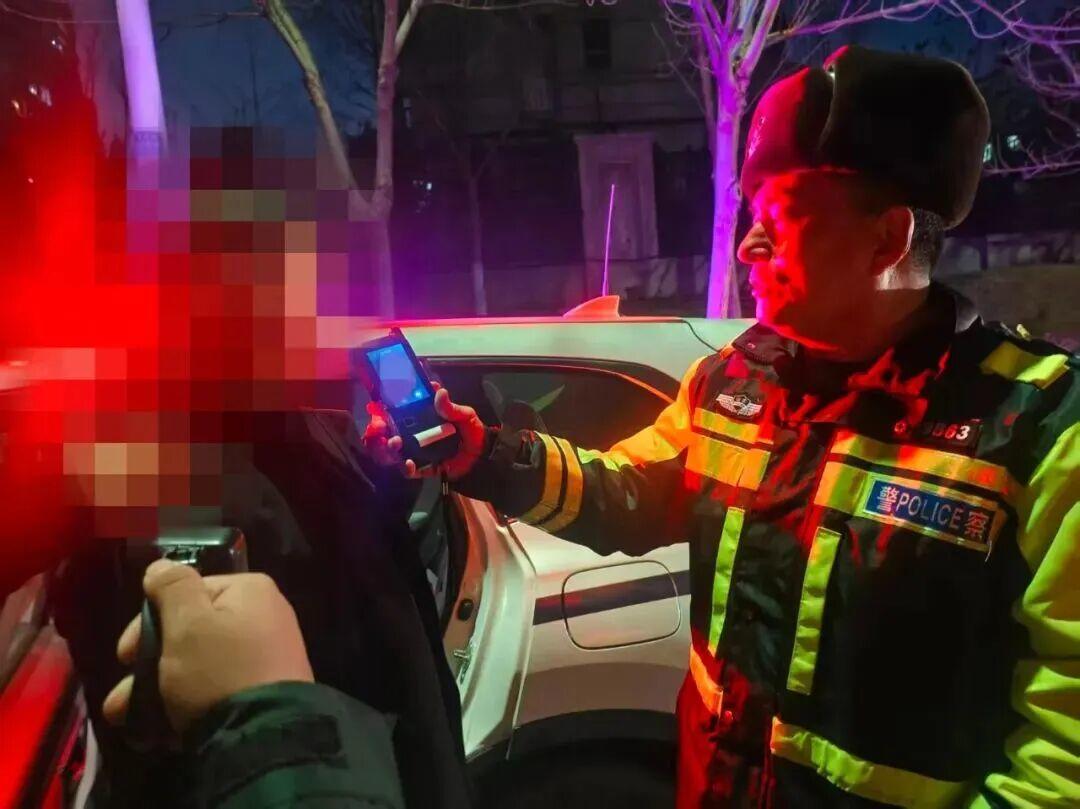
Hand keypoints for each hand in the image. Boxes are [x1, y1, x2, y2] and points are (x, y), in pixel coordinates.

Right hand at [103, 559, 313, 733]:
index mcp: (250, 592)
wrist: (264, 738)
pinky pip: (214, 690)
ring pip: (196, 666)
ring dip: (155, 690)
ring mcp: (265, 658)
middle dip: (147, 664)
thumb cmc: (220, 671)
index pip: (188, 593)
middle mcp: (263, 618)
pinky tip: (158, 730)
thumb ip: (172, 588)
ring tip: (126, 717)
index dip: (149, 621)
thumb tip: (161, 565)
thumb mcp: (188, 623)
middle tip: (121, 696)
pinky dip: (184, 704)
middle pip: (190, 632)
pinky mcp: (261, 693)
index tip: (125, 653)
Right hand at [362, 382, 486, 480]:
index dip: (386, 410)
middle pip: (392, 431)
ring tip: (394, 442)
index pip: (400, 412)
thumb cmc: (473, 432)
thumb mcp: (465, 415)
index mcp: (424, 418)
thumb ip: (451, 407)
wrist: (484, 457)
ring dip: (390, 447)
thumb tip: (439, 390)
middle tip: (380, 426)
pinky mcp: (424, 467)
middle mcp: (417, 433)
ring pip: (396, 450)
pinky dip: (406, 468)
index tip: (379, 407)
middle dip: (381, 429)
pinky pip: (409, 470)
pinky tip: (408, 463)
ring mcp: (419, 451)